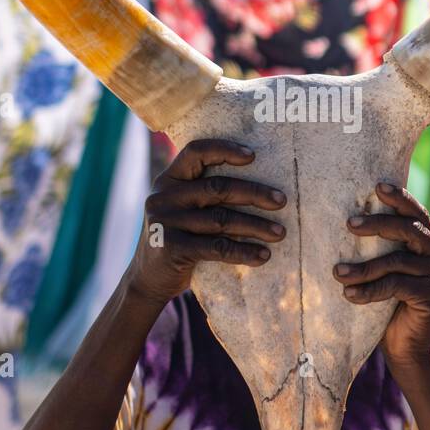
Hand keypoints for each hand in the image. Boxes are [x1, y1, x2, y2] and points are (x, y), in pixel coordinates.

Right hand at [128, 138, 286, 305]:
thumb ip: (204, 193)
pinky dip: (244, 251)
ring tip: (279, 233)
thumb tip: (260, 186)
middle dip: (254, 193)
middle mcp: (164, 197)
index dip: (224, 150)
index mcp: (168, 180)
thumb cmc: (179, 238)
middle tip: (281, 201)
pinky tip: (262, 255)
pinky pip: (217, 247)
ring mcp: (165, 222)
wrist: (148, 280)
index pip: (195, 152)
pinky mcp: (172, 248)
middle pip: (217, 187)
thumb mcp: (182, 209)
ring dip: (256, 226)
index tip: (253, 156)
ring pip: (221, 219)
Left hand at [333, 182, 429, 376]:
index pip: (417, 215)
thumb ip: (381, 251)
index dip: (400, 198)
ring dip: (364, 267)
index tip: (377, 186)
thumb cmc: (387, 310)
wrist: (404, 352)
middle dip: (378, 224)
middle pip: (410, 230)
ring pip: (398, 261)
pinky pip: (398, 285)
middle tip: (349, 223)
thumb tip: (348, 220)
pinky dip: (371, 289)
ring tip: (337, 272)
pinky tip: (349, 294)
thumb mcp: (384, 274)